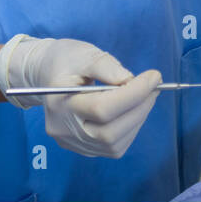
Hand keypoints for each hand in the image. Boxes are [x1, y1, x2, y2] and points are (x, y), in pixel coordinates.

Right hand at [0, 35, 161, 157]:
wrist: (46, 75)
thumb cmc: (65, 60)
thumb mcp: (84, 53)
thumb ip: (107, 66)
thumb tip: (131, 82)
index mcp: (59, 102)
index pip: (101, 108)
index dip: (134, 94)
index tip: (154, 77)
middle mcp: (63, 129)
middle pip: (109, 132)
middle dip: (139, 108)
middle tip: (154, 86)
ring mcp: (72, 143)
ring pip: (114, 144)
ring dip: (138, 119)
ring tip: (145, 96)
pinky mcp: (82, 148)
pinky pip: (113, 147)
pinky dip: (130, 129)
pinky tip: (132, 109)